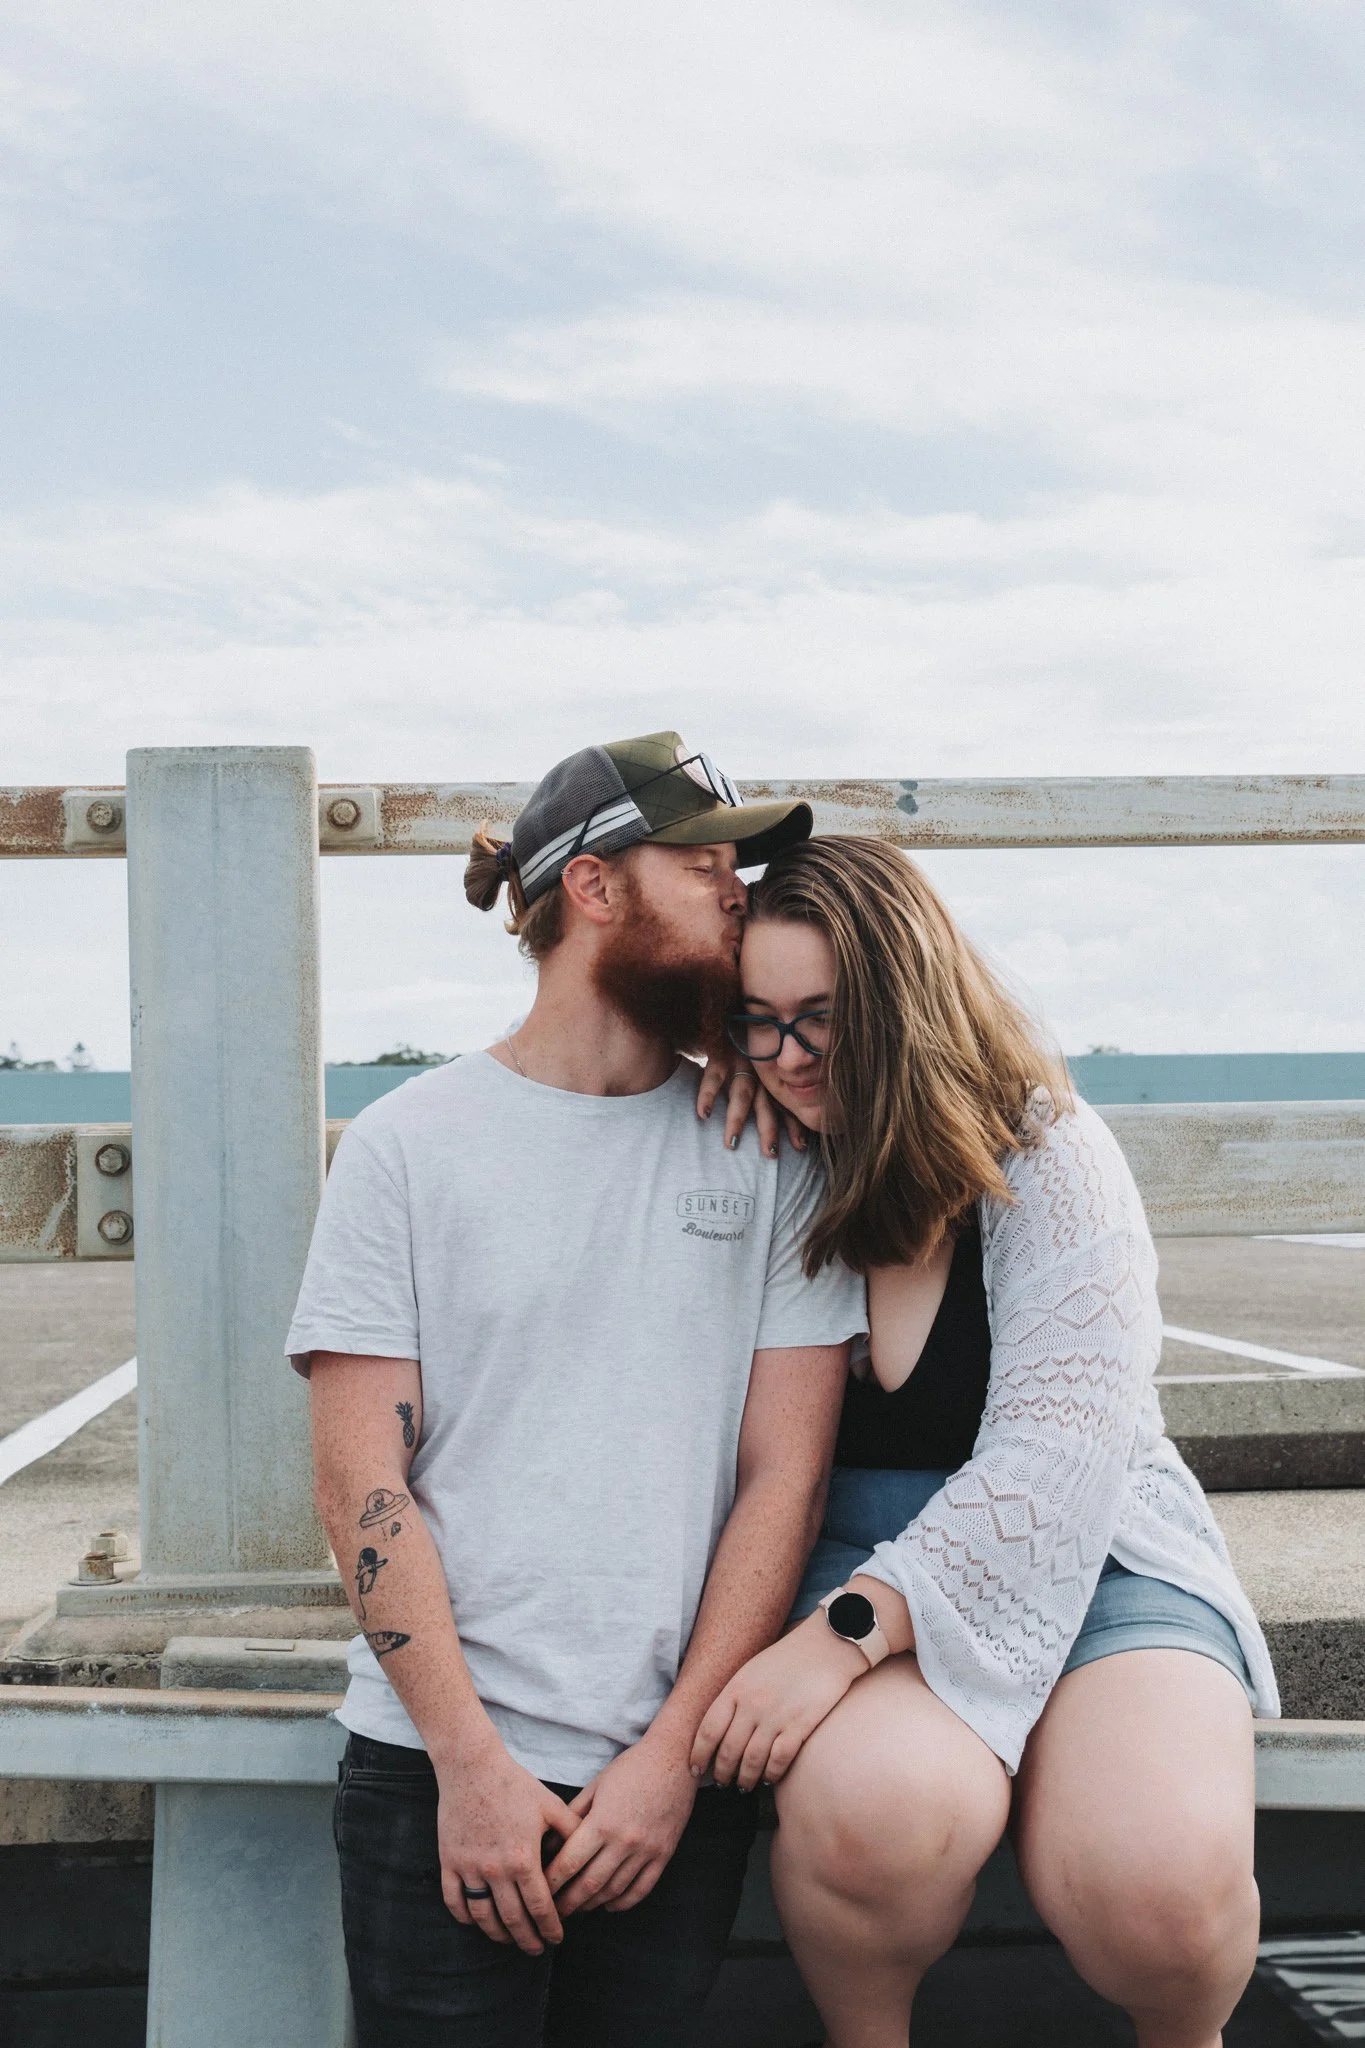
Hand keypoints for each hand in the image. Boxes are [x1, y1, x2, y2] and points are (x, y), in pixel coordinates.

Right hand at [435, 1728, 581, 1954]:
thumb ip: (571, 1832)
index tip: (557, 1938)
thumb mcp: (550, 1806)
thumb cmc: (514, 1784)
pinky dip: (466, 1917)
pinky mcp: (449, 1862)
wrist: (472, 1766)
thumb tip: (588, 1855)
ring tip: (510, 1940)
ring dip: (498, 1934)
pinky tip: (477, 1921)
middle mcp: (496, 1870)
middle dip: (528, 1940)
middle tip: (537, 1949)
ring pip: (483, 1917)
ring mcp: (469, 1868)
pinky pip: (455, 1901)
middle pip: (513, 1920)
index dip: (550, 1927)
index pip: (540, 1907)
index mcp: (523, 1858)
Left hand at [544, 1730, 698, 1915]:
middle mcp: (624, 1841)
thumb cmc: (631, 1768)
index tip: (539, 1891)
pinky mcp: (664, 1855)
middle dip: (568, 1902)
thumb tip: (550, 1843)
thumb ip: (573, 1815)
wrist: (675, 1759)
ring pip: (613, 1891)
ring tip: (577, 1909)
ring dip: (592, 1905)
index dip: (552, 1882)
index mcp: (602, 1822)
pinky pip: (641, 1890)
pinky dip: (622, 1902)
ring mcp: (646, 1851)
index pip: (570, 1862)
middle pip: (589, 1884)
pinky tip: (609, 1905)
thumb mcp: (596, 1785)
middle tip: (553, 1913)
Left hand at [690, 1616, 866, 1790]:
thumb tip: (720, 1727)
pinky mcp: (800, 1725)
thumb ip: (735, 1696)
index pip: (708, 1730)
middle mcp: (752, 1704)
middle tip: (721, 1783)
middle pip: (728, 1750)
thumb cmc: (787, 1658)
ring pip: (752, 1761)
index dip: (698, 1754)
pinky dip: (772, 1774)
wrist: (825, 1646)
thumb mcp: (751, 1670)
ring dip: (745, 1779)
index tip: (694, 1769)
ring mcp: (776, 1716)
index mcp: (736, 1688)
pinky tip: (769, 1779)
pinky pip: (779, 1760)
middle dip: (722, 1772)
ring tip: (743, 1786)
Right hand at [696, 1053, 805, 1157]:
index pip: (785, 1106)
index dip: (793, 1126)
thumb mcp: (765, 1077)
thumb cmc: (748, 1060)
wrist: (726, 1026)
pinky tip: (704, 1115)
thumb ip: (778, 1103)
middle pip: (766, 1105)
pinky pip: (713, 1078)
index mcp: (772, 1080)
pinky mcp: (718, 1058)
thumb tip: (800, 1143)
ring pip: (741, 1095)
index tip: (800, 1147)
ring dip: (737, 1119)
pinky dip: (707, 1096)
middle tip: (770, 1154)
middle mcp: (759, 1074)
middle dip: (769, 1129)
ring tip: (731, 1143)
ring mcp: (739, 1064)